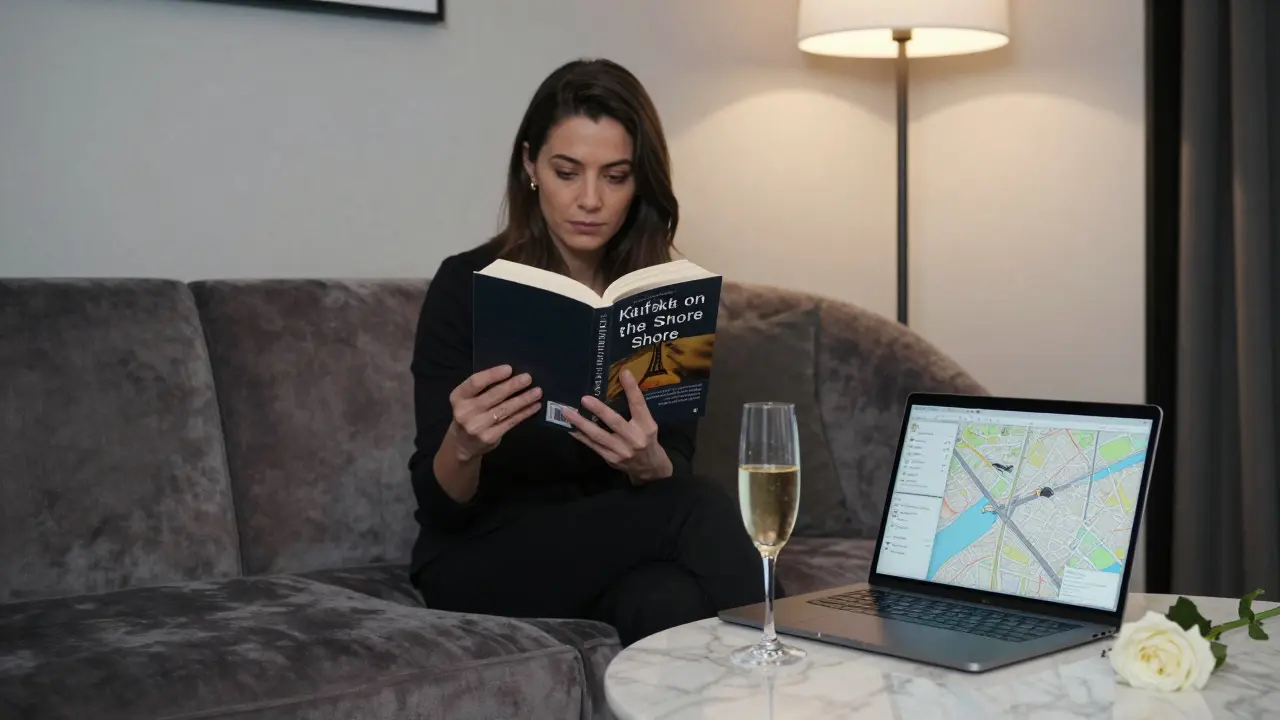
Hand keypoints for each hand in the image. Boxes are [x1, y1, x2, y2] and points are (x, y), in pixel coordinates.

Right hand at [447, 364, 541, 462]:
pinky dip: (524, 413)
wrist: (462, 444)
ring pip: (504, 409)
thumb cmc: (469, 415)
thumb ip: (482, 389)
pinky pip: (511, 421)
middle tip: (528, 378)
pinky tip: (534, 406)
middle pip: (492, 395)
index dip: (492, 374)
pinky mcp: (489, 437)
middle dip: (512, 386)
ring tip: (537, 392)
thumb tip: (512, 374)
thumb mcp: (467, 400)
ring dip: (523, 399)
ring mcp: (477, 426)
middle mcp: (464, 412)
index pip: (475, 382)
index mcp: (458, 397)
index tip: (509, 368)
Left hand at [565, 369, 672, 483]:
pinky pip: (593, 445)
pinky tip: (570, 427)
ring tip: (567, 412)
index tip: (624, 373)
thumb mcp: (648, 424)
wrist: (650, 468)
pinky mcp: (611, 459)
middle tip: (584, 398)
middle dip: (599, 410)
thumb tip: (618, 385)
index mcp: (647, 426)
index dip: (632, 389)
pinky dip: (580, 436)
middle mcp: (635, 439)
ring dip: (581, 423)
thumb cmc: (647, 440)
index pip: (639, 405)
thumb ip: (635, 410)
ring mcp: (621, 451)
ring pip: (599, 436)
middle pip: (615, 422)